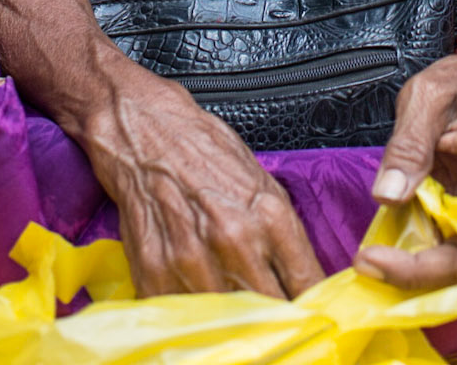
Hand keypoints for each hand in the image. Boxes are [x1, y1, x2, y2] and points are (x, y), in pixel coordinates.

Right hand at [0, 0, 323, 300]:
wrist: (139, 126)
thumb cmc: (198, 144)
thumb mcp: (257, 176)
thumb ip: (280, 229)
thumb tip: (301, 274)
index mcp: (267, 211)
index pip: (307, 282)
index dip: (314, 307)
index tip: (316, 318)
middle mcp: (233, 239)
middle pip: (272, 311)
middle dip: (281, 323)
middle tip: (284, 330)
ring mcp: (192, 260)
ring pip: (229, 322)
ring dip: (238, 329)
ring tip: (243, 331)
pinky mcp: (155, 272)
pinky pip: (184, 317)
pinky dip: (195, 324)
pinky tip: (203, 318)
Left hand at [354, 34, 456, 289]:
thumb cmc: (455, 86)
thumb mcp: (424, 98)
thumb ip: (409, 144)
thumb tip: (388, 197)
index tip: (443, 269)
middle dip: (426, 269)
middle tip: (370, 262)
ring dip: (419, 273)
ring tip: (371, 263)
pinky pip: (449, 252)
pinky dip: (419, 263)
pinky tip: (383, 258)